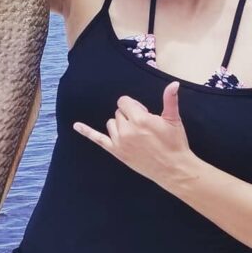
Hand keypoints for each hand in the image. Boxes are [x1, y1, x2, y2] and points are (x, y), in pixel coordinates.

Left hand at [73, 82, 192, 185]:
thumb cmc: (174, 143)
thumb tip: (174, 84)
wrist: (173, 168)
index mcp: (139, 119)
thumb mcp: (173, 119)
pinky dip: (86, 131)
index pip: (124, 102)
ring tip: (136, 134)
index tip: (144, 114)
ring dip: (120, 125)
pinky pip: (98, 139)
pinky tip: (76, 126)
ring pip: (111, 124)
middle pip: (118, 113)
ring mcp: (119, 142)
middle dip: (129, 116)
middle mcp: (126, 130)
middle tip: (145, 128)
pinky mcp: (116, 152)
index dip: (134, 106)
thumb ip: (170, 99)